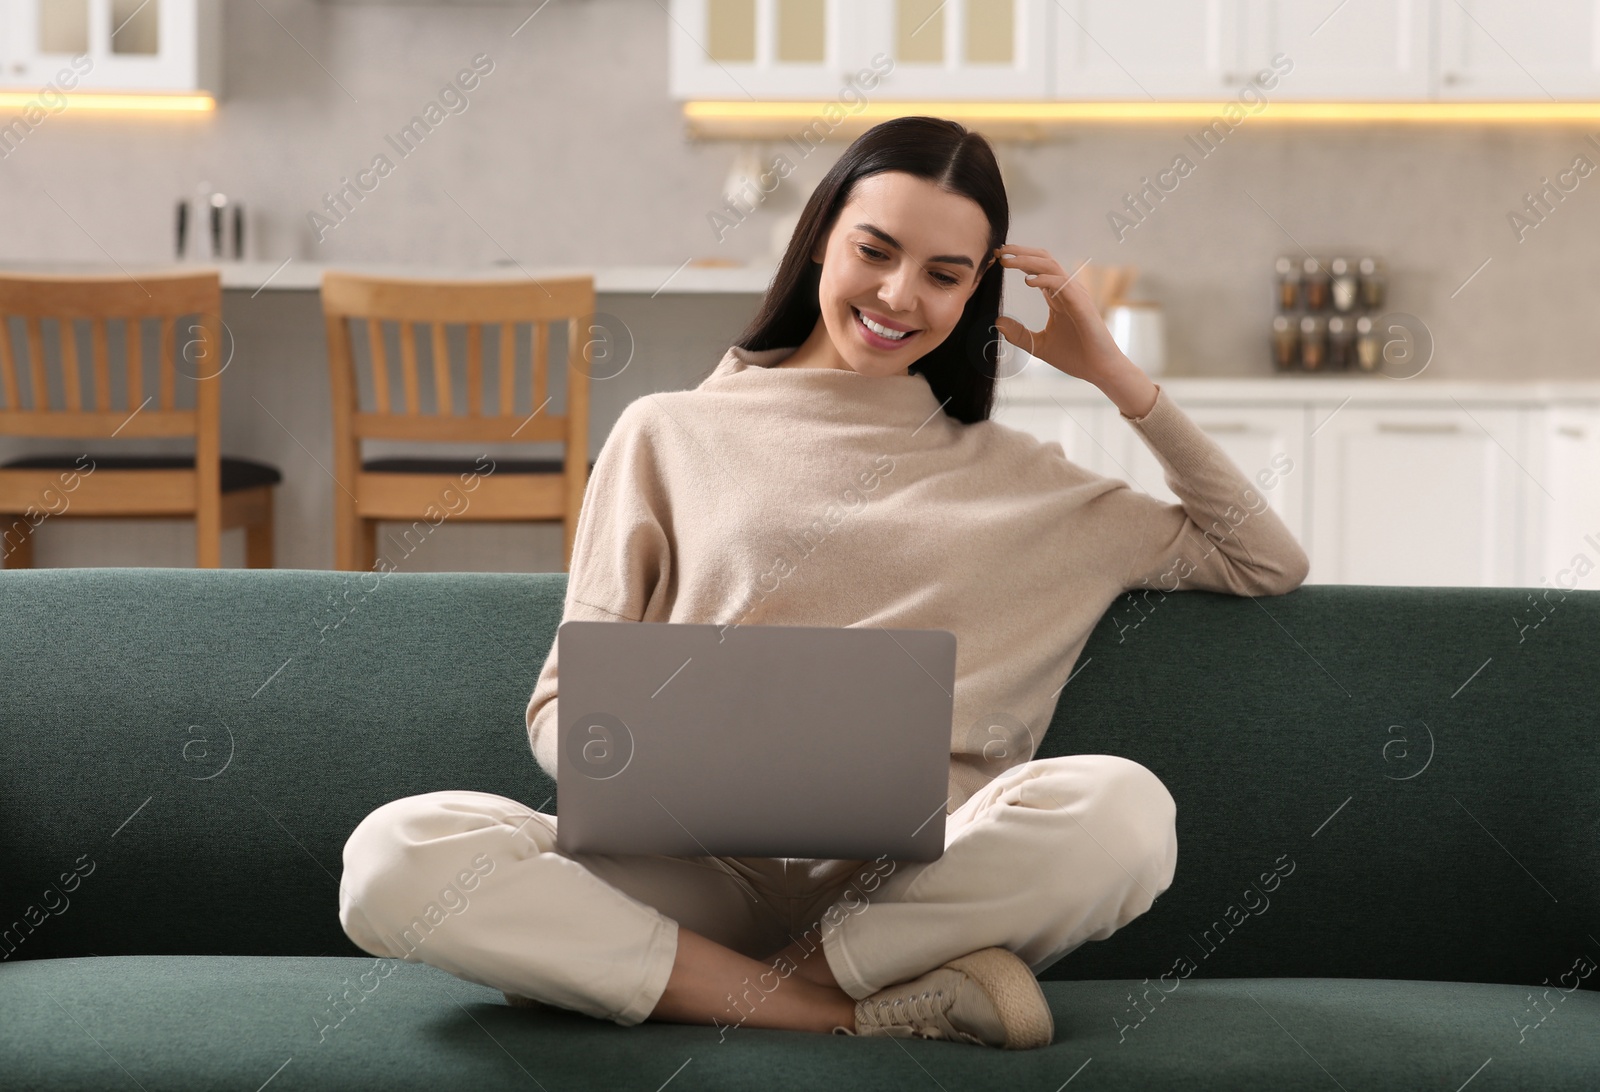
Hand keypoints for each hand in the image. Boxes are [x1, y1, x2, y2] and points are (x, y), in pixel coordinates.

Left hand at [991, 246, 1132, 384]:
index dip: (1019, 261)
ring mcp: (1075, 295)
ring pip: (1051, 266)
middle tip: (1000, 251)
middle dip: (1021, 252)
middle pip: (1043, 260)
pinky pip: (1062, 284)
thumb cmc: (1075, 356)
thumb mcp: (1039, 345)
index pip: (1037, 269)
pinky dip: (1044, 279)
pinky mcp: (1082, 304)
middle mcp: (1066, 291)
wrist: (1099, 370)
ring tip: (1008, 261)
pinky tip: (1028, 281)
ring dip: (1028, 260)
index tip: (998, 258)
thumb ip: (1019, 334)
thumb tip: (997, 322)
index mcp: (1056, 297)